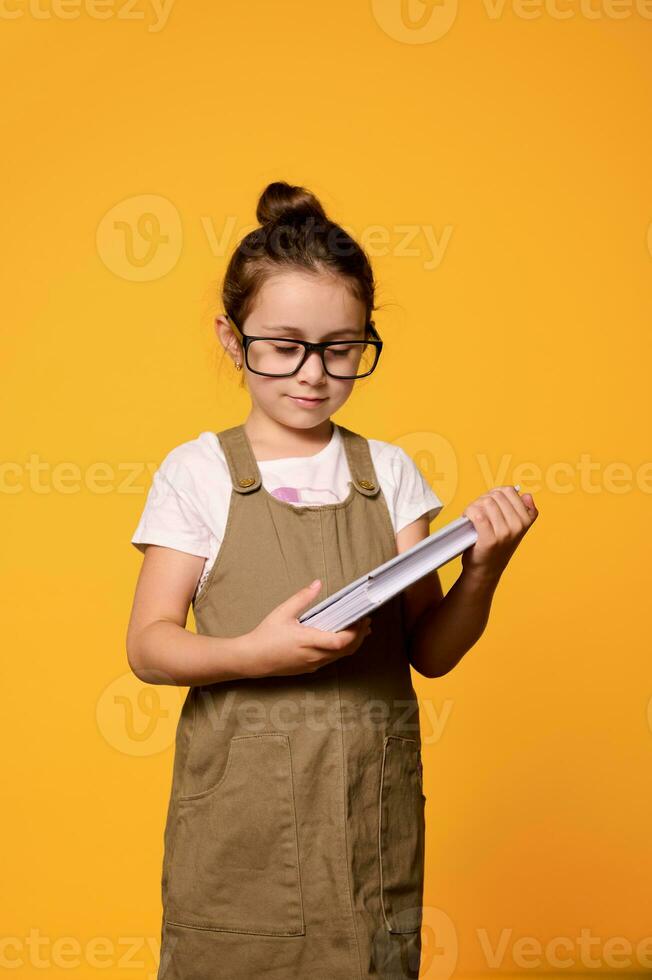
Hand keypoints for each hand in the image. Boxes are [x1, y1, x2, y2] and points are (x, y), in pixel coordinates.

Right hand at [244, 580, 371, 677]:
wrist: (252, 659)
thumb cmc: (266, 635)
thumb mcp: (283, 612)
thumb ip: (302, 598)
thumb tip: (317, 584)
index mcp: (308, 641)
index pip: (340, 642)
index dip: (355, 632)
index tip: (361, 619)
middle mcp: (313, 656)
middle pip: (346, 650)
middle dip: (359, 637)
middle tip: (366, 622)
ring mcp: (312, 664)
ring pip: (340, 657)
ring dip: (352, 644)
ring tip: (359, 629)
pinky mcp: (309, 669)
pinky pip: (331, 660)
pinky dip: (341, 650)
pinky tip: (340, 640)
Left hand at [461, 486, 538, 582]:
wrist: (487, 569)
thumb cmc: (497, 545)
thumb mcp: (515, 527)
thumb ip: (521, 510)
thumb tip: (527, 495)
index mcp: (526, 519)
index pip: (509, 491)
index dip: (494, 493)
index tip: (489, 504)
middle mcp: (518, 526)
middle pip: (495, 496)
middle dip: (483, 500)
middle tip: (478, 511)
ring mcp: (505, 533)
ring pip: (486, 502)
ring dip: (474, 506)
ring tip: (473, 516)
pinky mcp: (490, 540)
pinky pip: (478, 515)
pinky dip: (469, 513)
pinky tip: (467, 519)